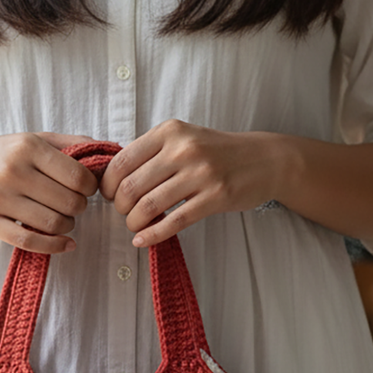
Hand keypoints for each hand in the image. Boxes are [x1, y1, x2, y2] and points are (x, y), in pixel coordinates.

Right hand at [0, 132, 99, 252]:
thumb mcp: (32, 139)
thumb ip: (70, 143)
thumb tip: (110, 152)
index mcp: (27, 147)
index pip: (78, 177)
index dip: (90, 188)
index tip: (85, 190)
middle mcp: (12, 170)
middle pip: (69, 203)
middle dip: (79, 208)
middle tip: (73, 206)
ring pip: (53, 223)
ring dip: (67, 226)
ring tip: (63, 220)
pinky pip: (29, 241)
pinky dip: (54, 246)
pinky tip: (65, 244)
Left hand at [98, 120, 280, 245]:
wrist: (264, 160)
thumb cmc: (216, 152)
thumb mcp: (183, 139)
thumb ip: (151, 153)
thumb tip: (112, 178)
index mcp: (169, 131)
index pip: (122, 161)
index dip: (108, 184)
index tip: (110, 195)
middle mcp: (183, 149)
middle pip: (132, 186)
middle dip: (120, 206)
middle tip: (125, 213)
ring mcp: (201, 173)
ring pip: (149, 206)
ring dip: (134, 222)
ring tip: (135, 226)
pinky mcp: (215, 197)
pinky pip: (174, 222)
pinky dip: (153, 235)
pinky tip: (143, 241)